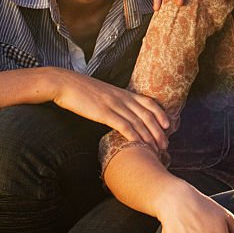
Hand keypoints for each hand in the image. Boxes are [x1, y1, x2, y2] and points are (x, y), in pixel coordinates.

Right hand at [49, 69, 168, 151]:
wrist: (65, 83)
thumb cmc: (81, 90)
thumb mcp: (103, 93)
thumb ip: (115, 101)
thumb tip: (120, 114)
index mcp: (124, 93)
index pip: (149, 103)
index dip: (161, 114)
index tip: (168, 126)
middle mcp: (123, 98)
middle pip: (147, 115)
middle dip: (159, 131)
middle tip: (165, 145)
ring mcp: (114, 105)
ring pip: (138, 122)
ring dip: (149, 137)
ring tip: (156, 149)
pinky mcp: (104, 113)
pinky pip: (123, 125)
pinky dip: (133, 136)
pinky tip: (138, 144)